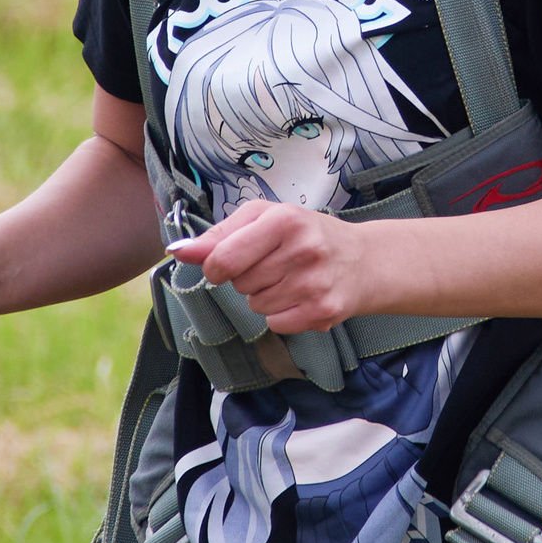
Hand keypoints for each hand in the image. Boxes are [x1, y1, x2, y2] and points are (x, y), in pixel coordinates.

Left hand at [166, 202, 393, 332]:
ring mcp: (315, 283)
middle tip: (275, 264)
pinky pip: (276, 324)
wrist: (363, 260)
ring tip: (291, 278)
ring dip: (265, 296)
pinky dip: (282, 315)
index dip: (216, 267)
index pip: (224, 259)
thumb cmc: (305, 234)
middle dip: (248, 277)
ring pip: (256, 306)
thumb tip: (179, 251)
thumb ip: (219, 234)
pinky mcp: (324, 311)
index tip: (226, 263)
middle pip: (240, 284)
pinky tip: (301, 296)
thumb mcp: (265, 218)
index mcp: (284, 220)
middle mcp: (303, 250)